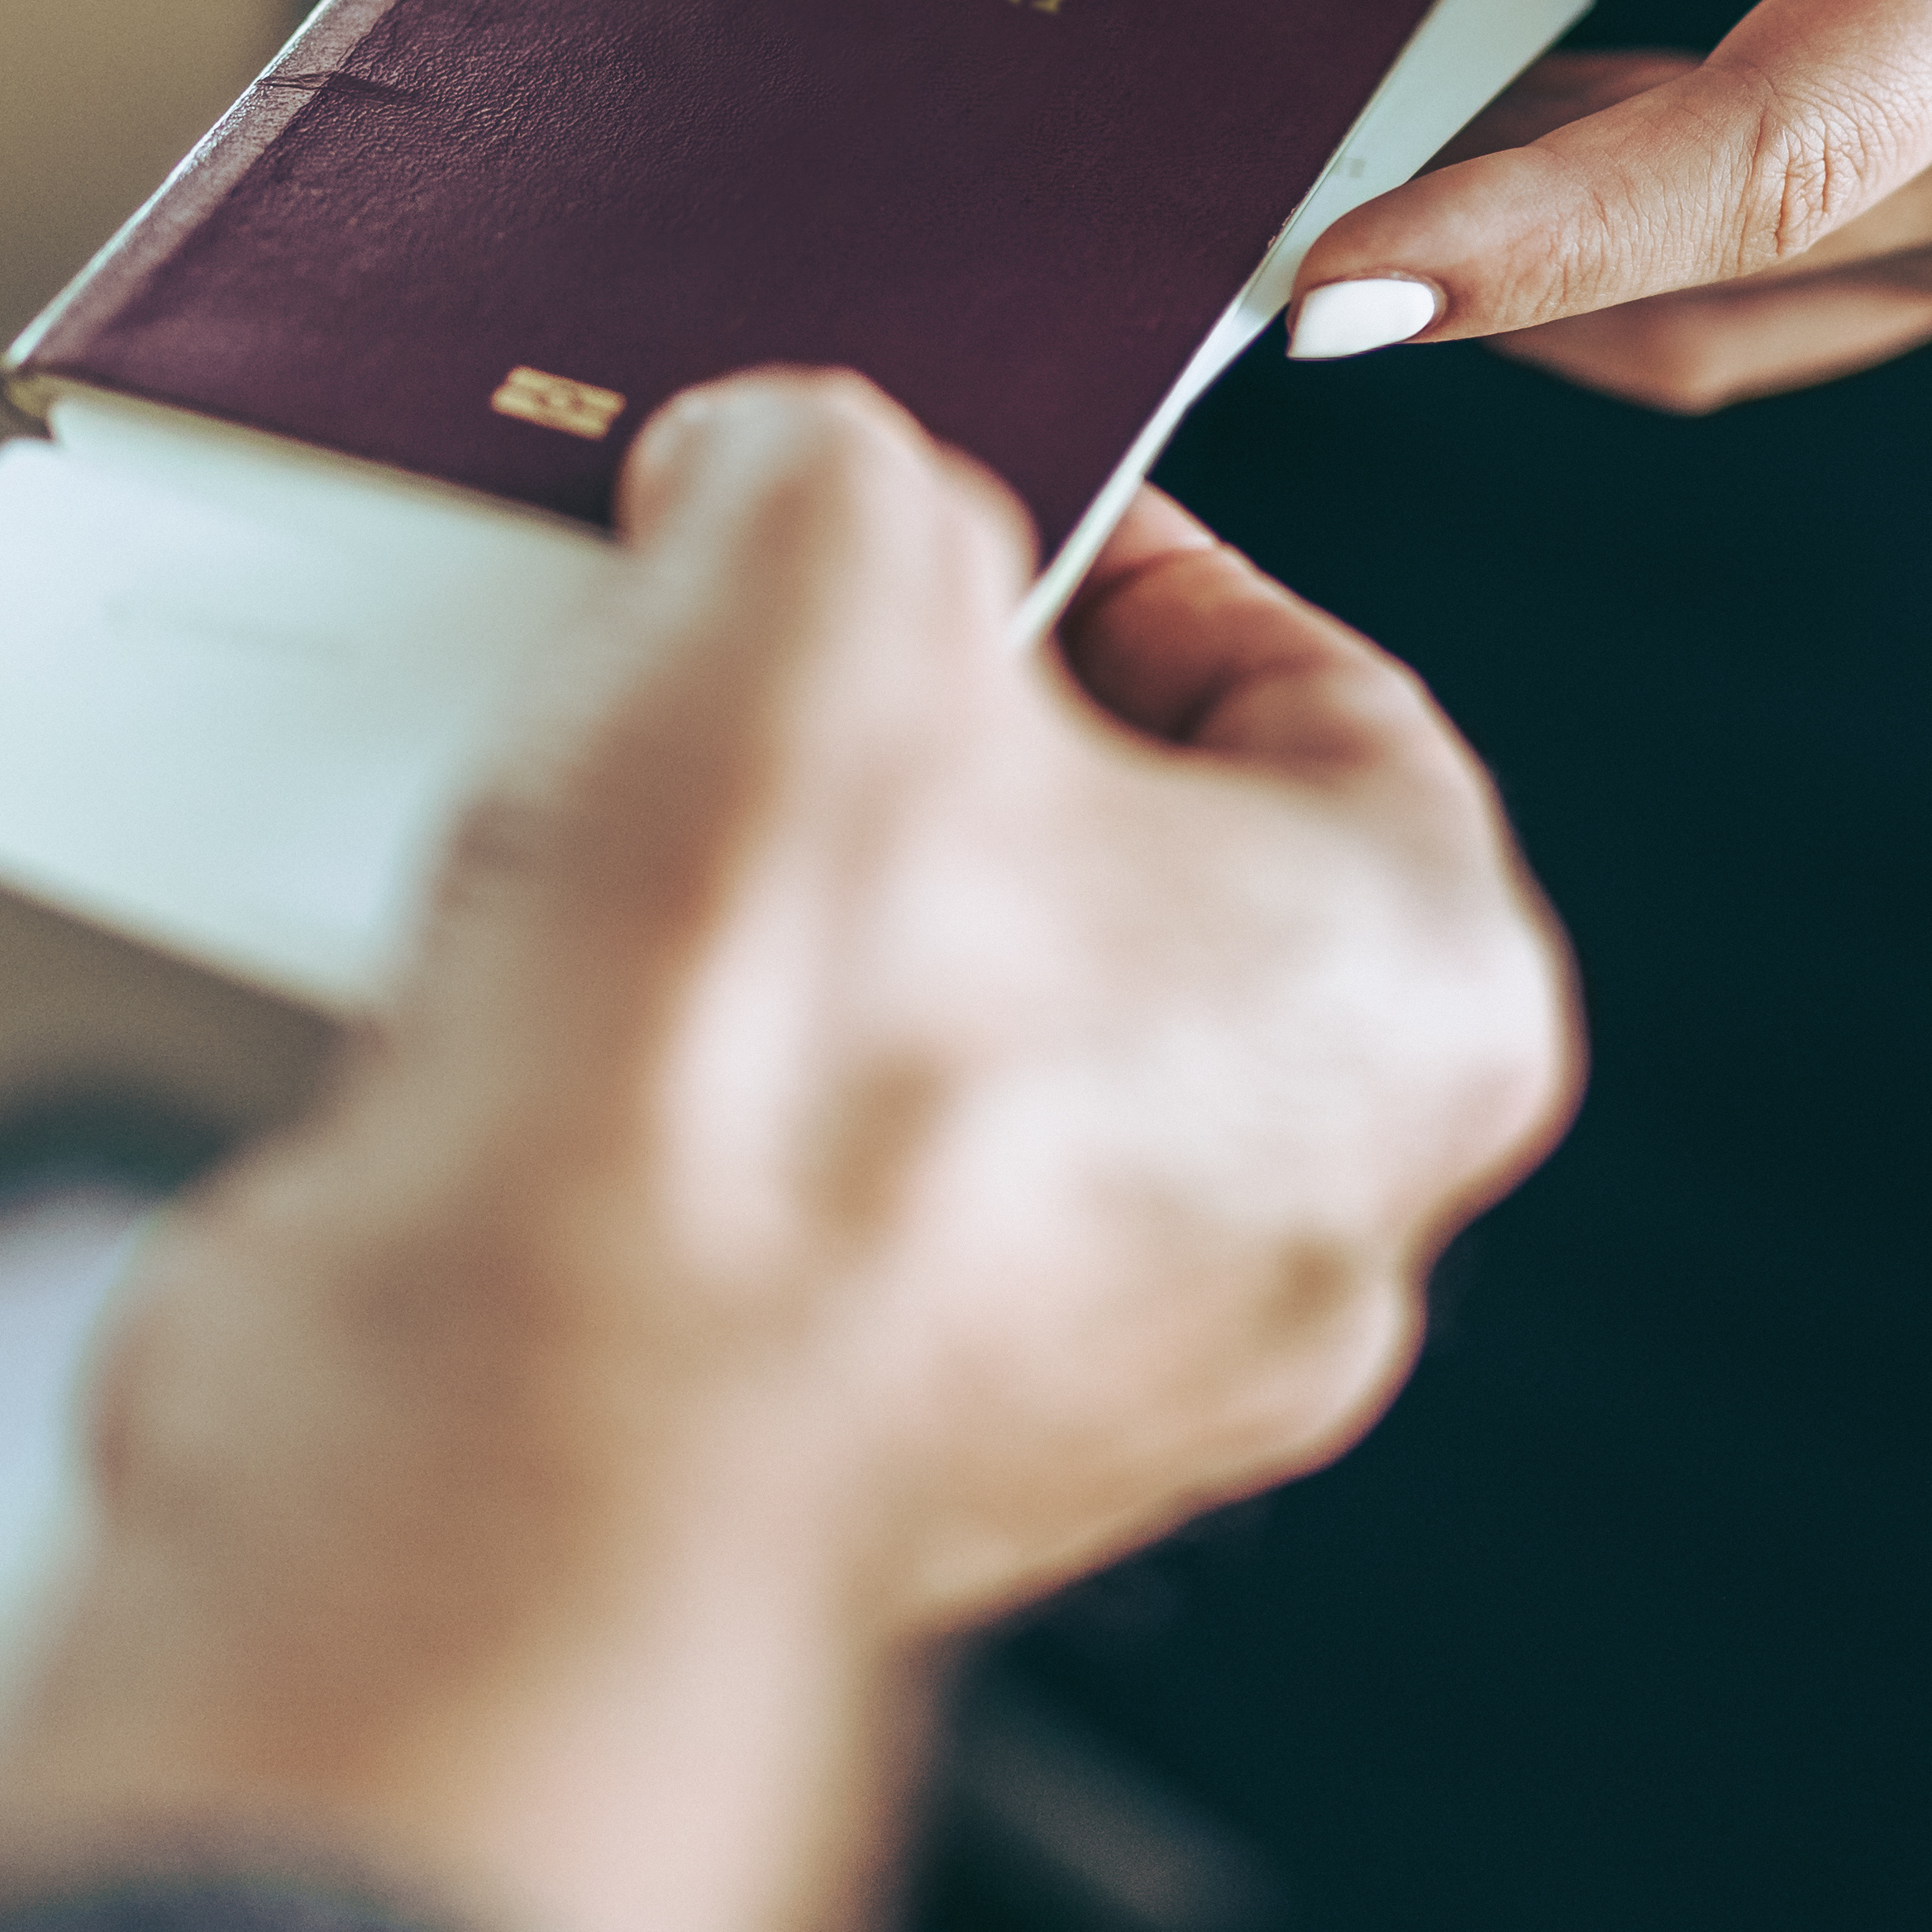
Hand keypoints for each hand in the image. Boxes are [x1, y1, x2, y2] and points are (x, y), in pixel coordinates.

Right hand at [0, 373, 1578, 1931]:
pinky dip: (692, 1094)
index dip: (1122, 555)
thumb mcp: (812, 542)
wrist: (505, 1444)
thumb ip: (836, 459)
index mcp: (1426, 1003)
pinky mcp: (868, 1472)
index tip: (970, 500)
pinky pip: (805, 1206)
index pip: (1320, 686)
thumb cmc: (746, 1051)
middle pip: (1128, 872)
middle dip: (935, 743)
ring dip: (786, 916)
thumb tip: (776, 477)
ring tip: (628, 810)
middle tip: (771, 647)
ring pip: (952, 1046)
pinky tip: (561, 1004)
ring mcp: (1097, 1387)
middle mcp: (1309, 1230)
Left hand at [1266, 0, 1931, 411]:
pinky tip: (1500, 116)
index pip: (1757, 153)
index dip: (1519, 241)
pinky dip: (1627, 236)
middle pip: (1705, 264)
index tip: (1309, 290)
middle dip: (1451, 239)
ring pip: (1728, 310)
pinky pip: (1792, 286)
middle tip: (1226, 139)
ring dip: (1526, 249)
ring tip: (1339, 107)